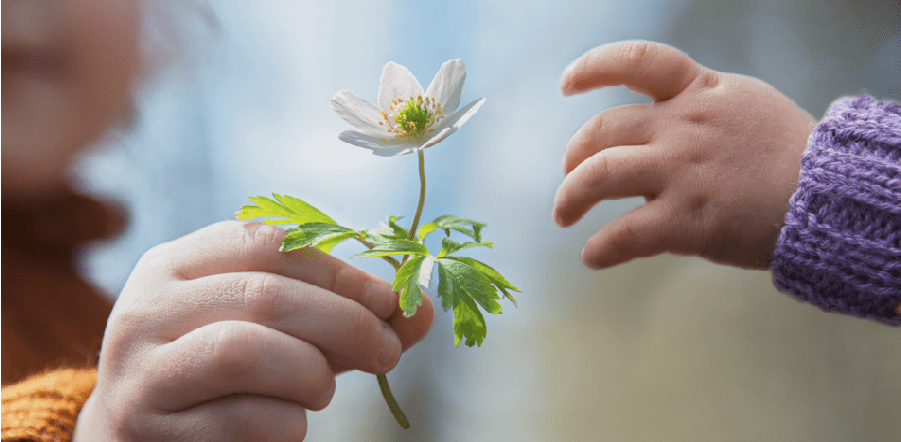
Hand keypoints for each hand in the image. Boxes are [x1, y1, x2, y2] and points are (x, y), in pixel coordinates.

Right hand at [73, 221, 433, 440]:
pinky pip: (240, 419)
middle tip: (388, 352)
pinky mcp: (144, 426)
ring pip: (243, 351)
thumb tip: (422, 310)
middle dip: (344, 322)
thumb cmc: (227, 377)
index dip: (339, 270)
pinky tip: (289, 426)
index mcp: (179, 263)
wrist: (146, 438)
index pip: (267, 241)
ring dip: (311, 373)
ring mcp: (138, 368)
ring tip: (323, 390)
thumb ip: (343, 317)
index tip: (391, 300)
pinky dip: (287, 423)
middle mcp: (146, 306)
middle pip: (264, 294)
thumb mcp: (283, 333)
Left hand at [553, 41, 816, 269]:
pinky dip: (600, 249)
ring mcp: (681, 173)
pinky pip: (624, 235)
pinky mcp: (687, 220)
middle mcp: (681, 127)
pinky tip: (592, 257)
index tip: (568, 83)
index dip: (593, 68)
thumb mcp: (743, 104)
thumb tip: (660, 112)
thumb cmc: (789, 152)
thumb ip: (697, 103)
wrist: (829, 196)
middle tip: (570, 176)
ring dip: (569, 197)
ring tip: (564, 215)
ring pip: (598, 176)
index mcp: (697, 92)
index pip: (636, 62)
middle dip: (574, 155)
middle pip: (601, 130)